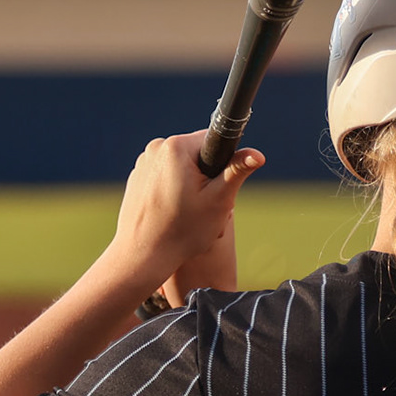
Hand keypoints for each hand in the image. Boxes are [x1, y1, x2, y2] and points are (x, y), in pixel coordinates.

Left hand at [105, 131, 263, 293]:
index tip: (217, 188)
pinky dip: (172, 191)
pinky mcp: (137, 178)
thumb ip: (237, 171)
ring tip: (187, 213)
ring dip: (190, 184)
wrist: (141, 256)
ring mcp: (143, 163)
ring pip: (181, 166)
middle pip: (197, 154)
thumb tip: (258, 154)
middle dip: (207, 176)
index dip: (223, 164)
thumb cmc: (182, 230)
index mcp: (176, 147)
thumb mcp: (218, 200)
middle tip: (205, 206)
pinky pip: (165, 176)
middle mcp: (156, 148)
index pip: (214, 140)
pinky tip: (171, 214)